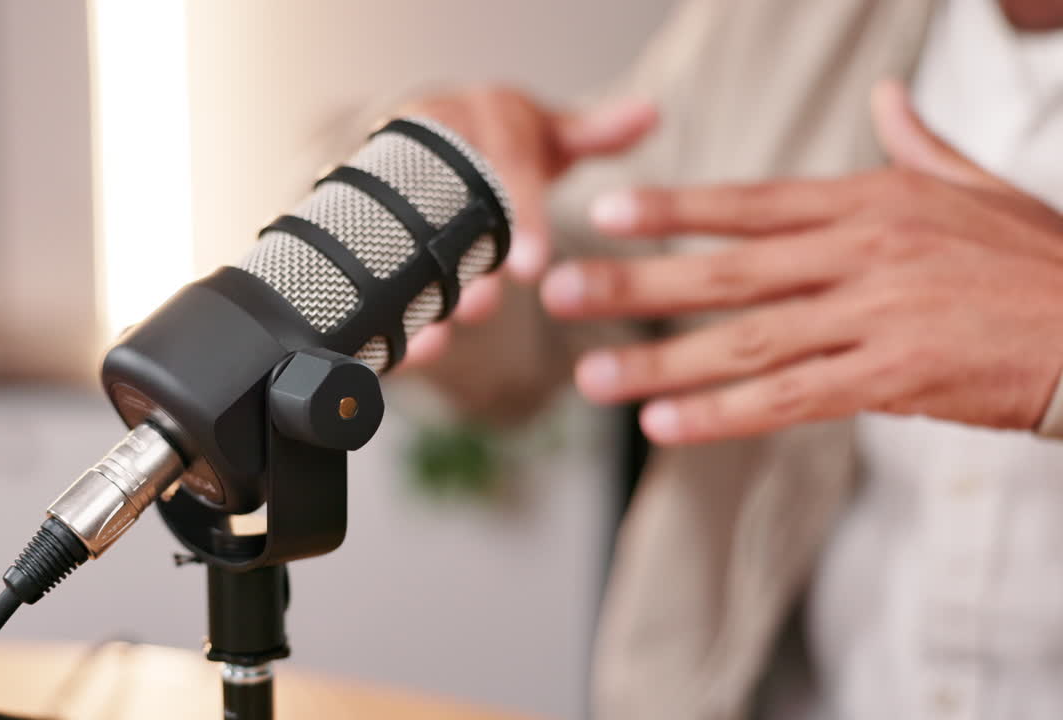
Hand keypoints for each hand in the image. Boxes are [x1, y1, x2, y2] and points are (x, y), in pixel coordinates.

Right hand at [396, 86, 657, 366]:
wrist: (423, 143)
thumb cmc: (495, 142)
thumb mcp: (543, 132)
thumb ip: (591, 132)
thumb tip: (648, 112)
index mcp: (470, 113)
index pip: (500, 161)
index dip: (519, 213)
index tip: (533, 264)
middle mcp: (421, 141)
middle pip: (436, 205)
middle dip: (460, 260)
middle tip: (484, 304)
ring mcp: (386, 181)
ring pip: (397, 236)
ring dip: (421, 287)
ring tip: (443, 330)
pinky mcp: (369, 221)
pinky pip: (372, 265)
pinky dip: (393, 310)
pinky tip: (416, 346)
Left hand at [542, 80, 1062, 443]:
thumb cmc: (1041, 262)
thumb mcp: (980, 187)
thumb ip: (918, 147)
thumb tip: (884, 101)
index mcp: (873, 202)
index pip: (752, 203)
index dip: (675, 209)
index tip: (608, 213)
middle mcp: (863, 252)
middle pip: (726, 272)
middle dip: (635, 285)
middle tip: (561, 294)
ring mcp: (877, 314)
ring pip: (745, 341)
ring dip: (661, 362)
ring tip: (594, 378)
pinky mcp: (896, 374)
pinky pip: (792, 397)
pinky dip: (724, 413)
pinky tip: (668, 427)